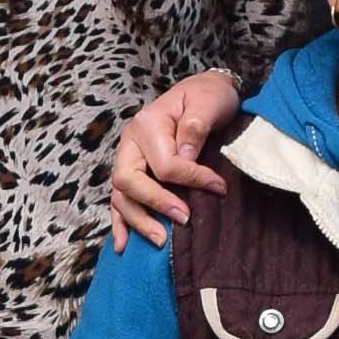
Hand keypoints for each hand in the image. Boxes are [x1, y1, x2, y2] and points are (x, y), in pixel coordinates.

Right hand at [104, 70, 245, 246]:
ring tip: (162, 240)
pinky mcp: (132, 173)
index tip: (219, 188)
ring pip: (121, 196)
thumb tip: (187, 155)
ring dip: (139, 221)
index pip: (164, 163)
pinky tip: (124, 245)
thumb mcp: (208, 101)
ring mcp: (127, 159)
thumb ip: (197, 125)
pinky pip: (119, 201)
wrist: (203, 92)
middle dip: (156, 204)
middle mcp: (130, 142)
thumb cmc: (209, 97)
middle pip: (129, 181)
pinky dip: (121, 224)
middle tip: (185, 219)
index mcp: (147, 124)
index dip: (192, 179)